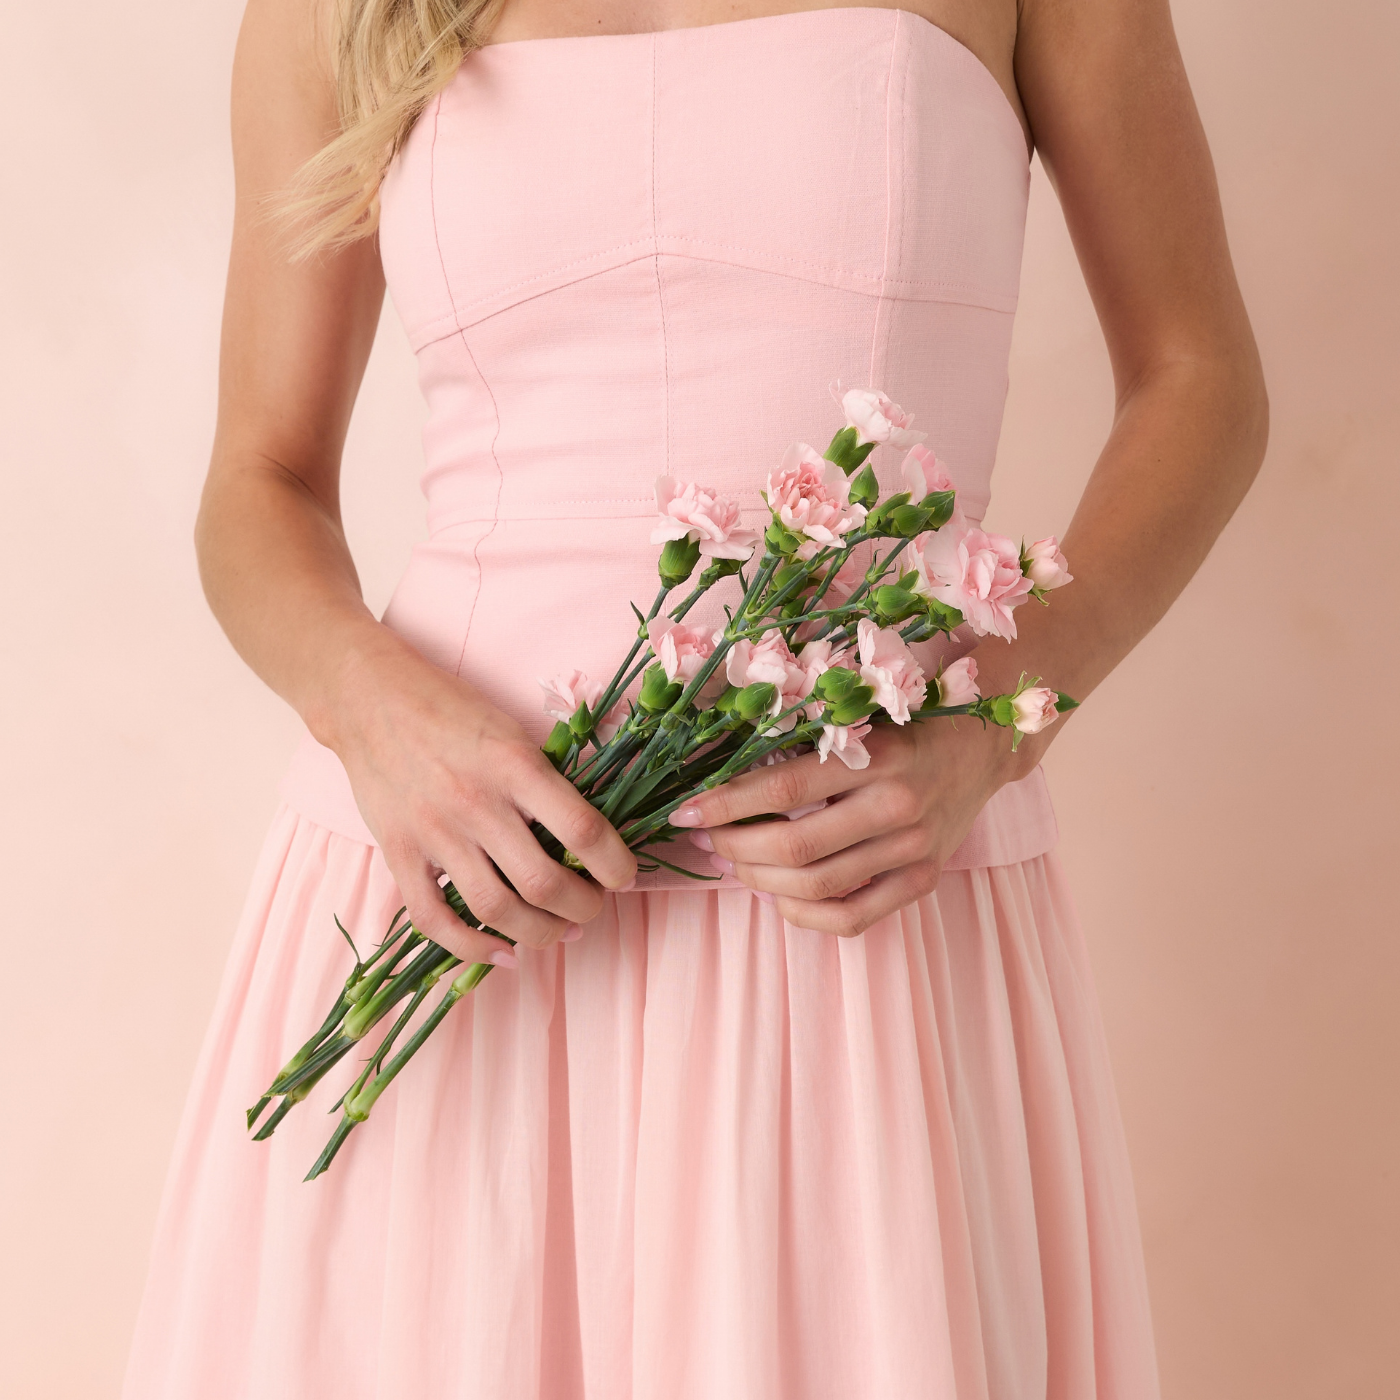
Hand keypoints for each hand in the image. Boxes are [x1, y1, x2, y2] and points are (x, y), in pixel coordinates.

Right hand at [326, 635, 637, 963]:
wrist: (372, 700)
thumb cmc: (452, 710)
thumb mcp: (512, 730)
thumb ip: (545, 781)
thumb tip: (589, 837)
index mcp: (515, 766)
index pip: (583, 830)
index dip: (615, 865)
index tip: (624, 877)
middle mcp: (477, 803)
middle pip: (544, 883)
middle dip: (582, 907)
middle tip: (592, 906)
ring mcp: (434, 833)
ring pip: (496, 910)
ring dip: (539, 933)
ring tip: (559, 930)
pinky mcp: (399, 854)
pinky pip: (434, 920)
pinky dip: (472, 948)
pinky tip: (503, 952)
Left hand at [669, 716, 1021, 936]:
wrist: (982, 745)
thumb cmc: (906, 723)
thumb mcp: (859, 718)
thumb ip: (804, 743)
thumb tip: (723, 773)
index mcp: (877, 754)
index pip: (782, 786)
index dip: (724, 803)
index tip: (685, 811)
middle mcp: (898, 804)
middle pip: (794, 846)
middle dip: (735, 846)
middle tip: (709, 839)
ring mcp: (914, 849)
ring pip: (817, 885)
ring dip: (760, 880)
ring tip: (736, 863)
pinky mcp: (923, 880)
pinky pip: (852, 918)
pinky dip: (804, 915)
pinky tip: (780, 897)